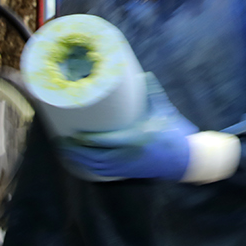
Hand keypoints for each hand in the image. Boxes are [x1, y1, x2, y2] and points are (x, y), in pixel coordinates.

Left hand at [57, 76, 197, 181]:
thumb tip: (140, 73)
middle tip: (60, 139)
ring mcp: (127, 165)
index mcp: (137, 138)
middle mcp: (129, 154)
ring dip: (77, 160)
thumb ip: (151, 92)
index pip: (104, 141)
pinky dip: (87, 168)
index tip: (72, 131)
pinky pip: (102, 173)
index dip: (84, 139)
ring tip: (63, 149)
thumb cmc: (174, 132)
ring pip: (95, 166)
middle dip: (75, 150)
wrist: (185, 159)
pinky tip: (77, 163)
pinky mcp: (127, 172)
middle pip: (94, 156)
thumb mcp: (164, 110)